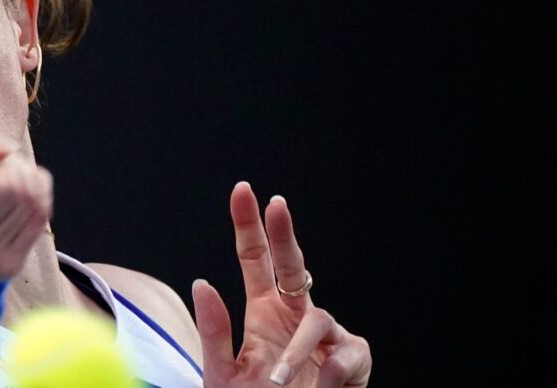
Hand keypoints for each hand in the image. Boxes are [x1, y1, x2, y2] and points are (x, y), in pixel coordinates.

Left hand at [192, 182, 370, 387]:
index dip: (250, 225)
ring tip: (276, 383)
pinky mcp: (354, 359)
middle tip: (276, 204)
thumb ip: (214, 332)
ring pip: (317, 321)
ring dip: (295, 352)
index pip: (255, 260)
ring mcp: (327, 336)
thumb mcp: (222, 372)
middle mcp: (295, 316)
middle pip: (292, 264)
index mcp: (263, 312)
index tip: (242, 189)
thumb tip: (203, 282)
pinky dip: (329, 374)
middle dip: (284, 234)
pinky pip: (345, 354)